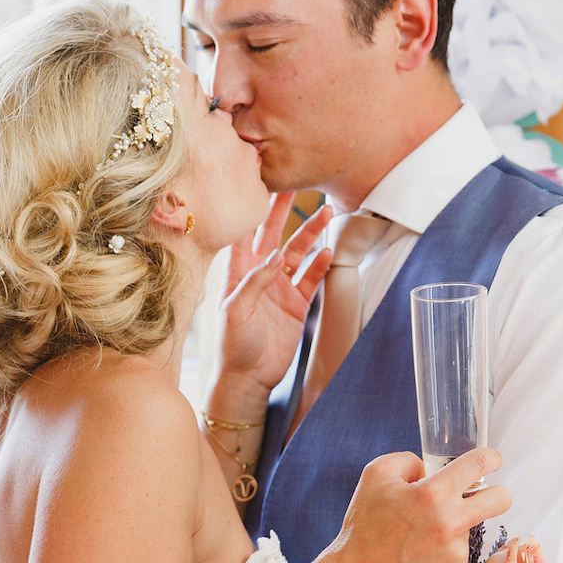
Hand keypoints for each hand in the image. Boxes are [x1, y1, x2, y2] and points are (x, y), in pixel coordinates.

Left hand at [215, 195, 332, 399]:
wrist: (248, 379)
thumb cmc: (233, 345)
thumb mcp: (236, 310)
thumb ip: (255, 280)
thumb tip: (275, 254)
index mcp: (238, 272)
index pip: (245, 233)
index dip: (252, 209)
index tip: (260, 183)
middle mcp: (259, 275)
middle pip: (274, 234)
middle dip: (285, 210)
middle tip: (297, 185)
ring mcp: (280, 289)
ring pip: (298, 253)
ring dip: (311, 234)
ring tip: (326, 213)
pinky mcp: (297, 305)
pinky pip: (312, 279)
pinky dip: (321, 265)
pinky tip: (329, 251)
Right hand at [333, 447, 511, 562]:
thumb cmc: (364, 525)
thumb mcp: (375, 476)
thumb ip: (409, 461)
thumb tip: (430, 470)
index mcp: (431, 494)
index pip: (478, 464)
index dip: (491, 457)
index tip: (492, 460)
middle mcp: (450, 521)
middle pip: (501, 499)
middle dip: (496, 493)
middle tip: (480, 496)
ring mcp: (455, 549)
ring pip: (473, 525)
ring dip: (456, 524)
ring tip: (423, 533)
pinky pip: (461, 549)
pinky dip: (446, 547)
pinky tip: (422, 551)